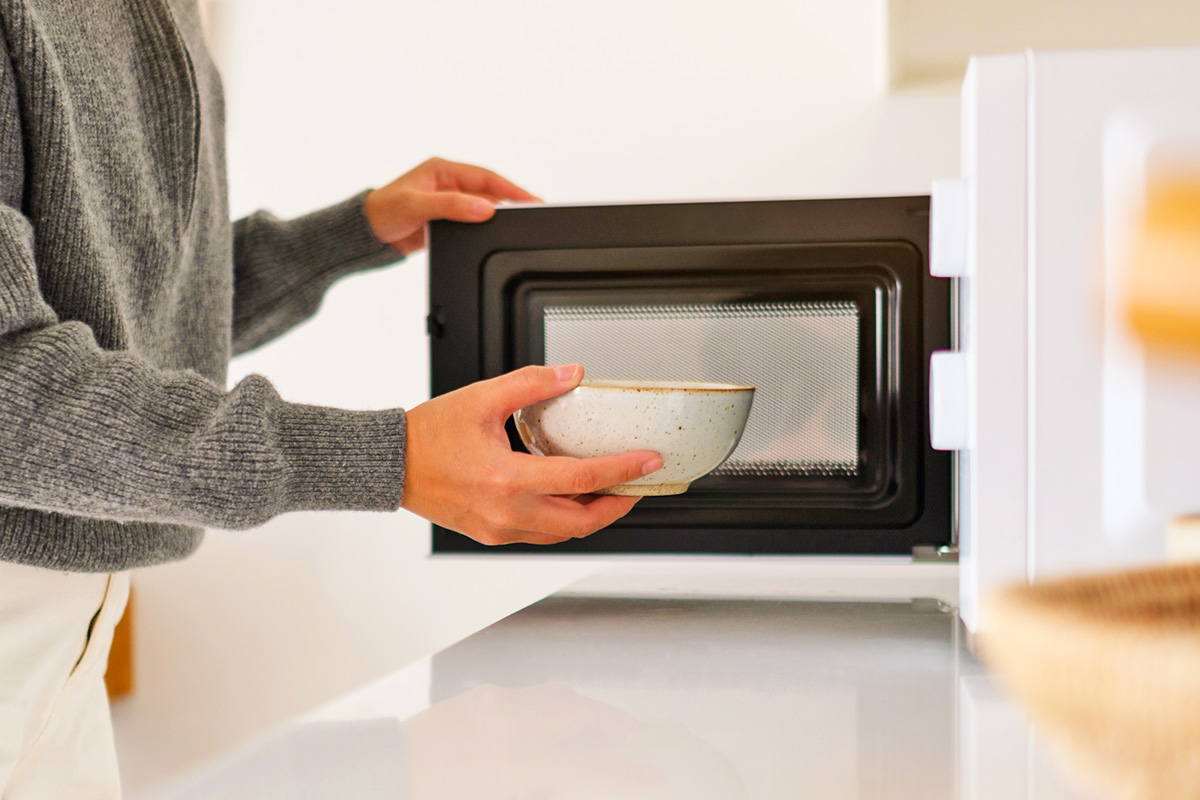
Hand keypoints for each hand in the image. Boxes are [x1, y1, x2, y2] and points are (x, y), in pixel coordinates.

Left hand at [363, 157, 538, 254]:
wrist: (368, 235)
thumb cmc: (384, 212)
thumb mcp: (418, 206)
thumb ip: (452, 206)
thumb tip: (485, 208)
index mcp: (443, 169)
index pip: (486, 176)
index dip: (511, 188)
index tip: (532, 198)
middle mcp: (449, 183)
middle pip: (489, 191)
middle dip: (511, 201)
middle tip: (535, 212)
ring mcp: (449, 201)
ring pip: (483, 207)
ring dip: (498, 216)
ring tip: (519, 224)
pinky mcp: (447, 219)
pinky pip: (473, 221)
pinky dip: (485, 227)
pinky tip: (495, 234)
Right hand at [401, 364, 662, 545]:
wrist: (390, 464)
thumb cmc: (429, 434)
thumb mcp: (483, 398)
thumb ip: (532, 384)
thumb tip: (573, 374)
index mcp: (508, 479)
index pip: (583, 479)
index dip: (623, 470)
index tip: (649, 461)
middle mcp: (507, 512)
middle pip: (581, 521)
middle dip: (617, 505)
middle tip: (638, 484)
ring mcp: (499, 528)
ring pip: (562, 533)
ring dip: (592, 516)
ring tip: (611, 492)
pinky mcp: (491, 533)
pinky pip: (540, 534)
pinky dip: (564, 520)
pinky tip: (571, 500)